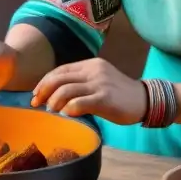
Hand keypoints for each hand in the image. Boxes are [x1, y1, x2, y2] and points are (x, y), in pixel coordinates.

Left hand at [32, 58, 146, 124]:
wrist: (144, 100)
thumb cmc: (118, 94)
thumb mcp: (98, 81)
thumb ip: (80, 83)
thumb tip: (53, 95)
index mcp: (90, 65)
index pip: (60, 70)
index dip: (44, 82)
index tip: (35, 94)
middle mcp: (93, 71)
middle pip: (59, 78)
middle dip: (44, 91)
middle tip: (37, 103)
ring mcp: (100, 84)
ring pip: (66, 90)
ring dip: (54, 101)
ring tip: (51, 110)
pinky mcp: (105, 98)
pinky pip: (80, 103)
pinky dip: (68, 109)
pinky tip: (66, 115)